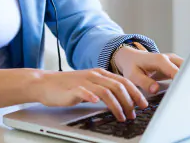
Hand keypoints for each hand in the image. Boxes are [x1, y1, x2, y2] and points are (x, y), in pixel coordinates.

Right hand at [34, 68, 148, 121]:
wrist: (45, 83)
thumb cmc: (67, 87)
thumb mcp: (90, 85)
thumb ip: (104, 89)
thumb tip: (123, 101)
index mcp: (100, 73)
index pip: (123, 81)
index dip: (135, 93)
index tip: (143, 104)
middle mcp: (94, 75)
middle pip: (118, 86)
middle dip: (130, 101)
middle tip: (134, 113)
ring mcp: (84, 81)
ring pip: (106, 91)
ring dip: (117, 105)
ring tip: (122, 116)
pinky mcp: (72, 89)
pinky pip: (84, 92)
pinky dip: (92, 96)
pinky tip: (97, 102)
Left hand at [113, 47, 183, 94]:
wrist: (131, 57)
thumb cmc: (132, 66)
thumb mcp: (133, 75)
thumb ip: (144, 82)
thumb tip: (156, 89)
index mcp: (160, 60)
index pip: (177, 72)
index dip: (182, 83)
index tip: (184, 95)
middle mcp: (170, 58)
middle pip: (187, 70)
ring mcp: (174, 60)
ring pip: (189, 70)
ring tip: (189, 94)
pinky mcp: (176, 64)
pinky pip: (186, 71)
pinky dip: (187, 80)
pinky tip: (186, 90)